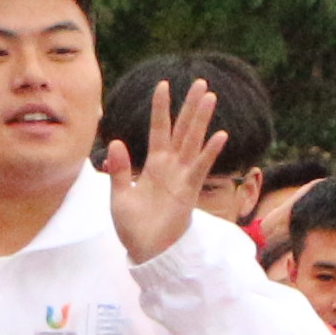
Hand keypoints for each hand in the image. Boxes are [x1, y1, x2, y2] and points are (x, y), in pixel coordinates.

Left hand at [103, 78, 224, 262]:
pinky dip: (209, 152)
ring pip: (192, 142)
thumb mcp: (119, 195)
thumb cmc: (133, 227)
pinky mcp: (188, 191)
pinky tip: (219, 135)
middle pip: (182, 130)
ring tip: (209, 97)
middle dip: (190, 106)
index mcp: (153, 165)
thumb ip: (118, 169)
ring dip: (201, 120)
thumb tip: (116, 142)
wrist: (145, 252)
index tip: (164, 85)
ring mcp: (181, 178)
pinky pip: (199, 168)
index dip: (161, 108)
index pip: (159, 130)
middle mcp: (170, 167)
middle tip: (200, 82)